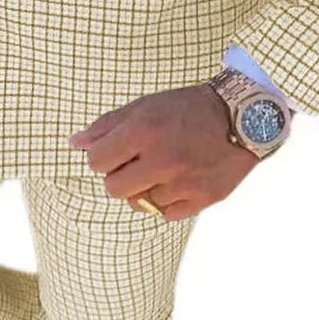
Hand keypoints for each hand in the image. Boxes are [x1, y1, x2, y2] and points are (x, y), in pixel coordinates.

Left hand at [69, 83, 259, 219]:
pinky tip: (178, 181)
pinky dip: (167, 200)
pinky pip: (165, 214)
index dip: (102, 157)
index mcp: (143, 131)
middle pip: (114, 188)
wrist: (243, 117)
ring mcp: (182, 183)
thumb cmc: (189, 108)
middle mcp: (161, 159)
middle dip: (118, 176)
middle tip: (135, 163)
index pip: (97, 162)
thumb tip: (75, 143)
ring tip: (161, 169)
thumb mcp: (146, 105)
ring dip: (144, 188)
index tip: (114, 152)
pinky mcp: (201, 199)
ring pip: (140, 203)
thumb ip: (108, 125)